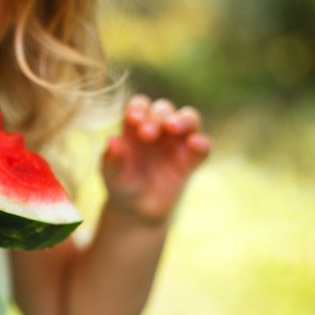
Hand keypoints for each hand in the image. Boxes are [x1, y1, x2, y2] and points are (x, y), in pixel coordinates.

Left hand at [102, 95, 210, 224]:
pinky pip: (203, 146)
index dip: (138, 107)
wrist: (137, 209)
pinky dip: (201, 142)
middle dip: (156, 116)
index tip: (133, 119)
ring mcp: (177, 142)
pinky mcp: (192, 159)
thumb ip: (111, 159)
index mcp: (135, 126)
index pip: (140, 105)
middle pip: (164, 108)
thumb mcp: (112, 174)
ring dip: (183, 119)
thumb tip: (111, 140)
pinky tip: (194, 144)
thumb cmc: (122, 184)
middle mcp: (159, 128)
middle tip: (147, 134)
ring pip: (189, 118)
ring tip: (172, 127)